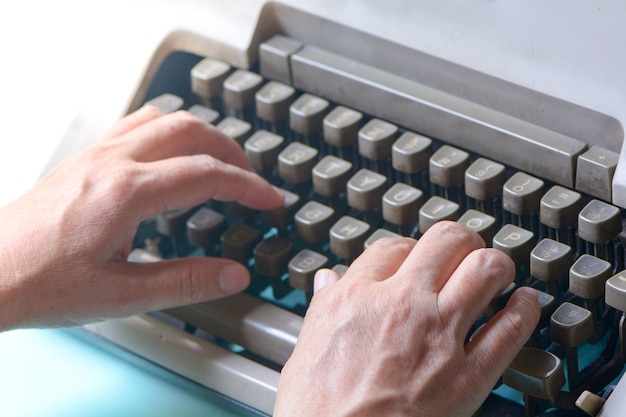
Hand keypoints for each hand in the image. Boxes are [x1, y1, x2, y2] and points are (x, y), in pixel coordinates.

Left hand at [0, 106, 283, 330]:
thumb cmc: (39, 283)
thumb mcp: (120, 294)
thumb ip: (185, 282)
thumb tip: (233, 275)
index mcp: (125, 193)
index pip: (206, 175)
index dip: (248, 185)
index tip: (271, 199)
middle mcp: (112, 162)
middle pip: (190, 131)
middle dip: (232, 152)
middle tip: (251, 180)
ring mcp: (95, 155)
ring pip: (163, 118)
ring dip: (202, 134)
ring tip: (220, 159)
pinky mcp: (84, 159)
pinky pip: (136, 124)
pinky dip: (168, 130)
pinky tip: (171, 153)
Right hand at [274, 221, 539, 416]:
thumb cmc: (316, 407)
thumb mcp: (306, 344)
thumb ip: (323, 305)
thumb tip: (328, 281)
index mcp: (357, 296)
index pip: (392, 246)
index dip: (406, 248)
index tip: (412, 258)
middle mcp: (402, 304)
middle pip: (446, 241)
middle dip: (459, 240)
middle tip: (462, 250)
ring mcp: (439, 335)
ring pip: (486, 269)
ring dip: (496, 263)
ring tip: (496, 269)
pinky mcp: (468, 375)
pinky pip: (511, 329)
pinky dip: (525, 310)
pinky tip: (525, 304)